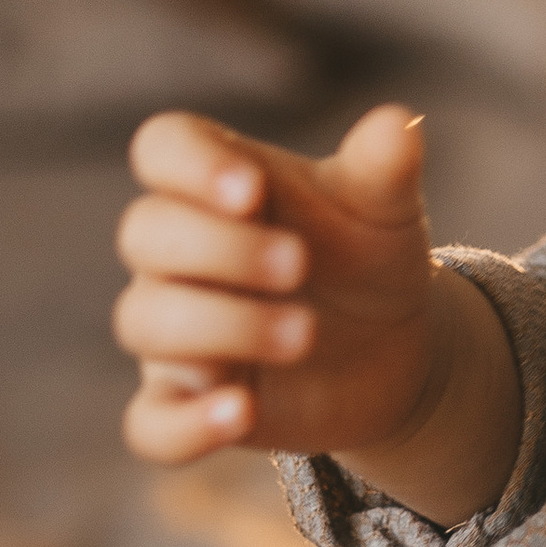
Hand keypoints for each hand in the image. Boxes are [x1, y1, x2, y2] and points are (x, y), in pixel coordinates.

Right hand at [114, 105, 518, 519]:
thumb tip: (400, 123)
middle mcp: (180, 255)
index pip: (163, 148)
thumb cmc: (367, 256)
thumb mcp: (384, 211)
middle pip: (146, 234)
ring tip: (306, 333)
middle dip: (219, 249)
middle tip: (299, 264)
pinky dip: (186, 423)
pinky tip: (242, 411)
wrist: (392, 346)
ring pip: (145, 322)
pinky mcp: (186, 405)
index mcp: (218, 184)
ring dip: (222, 327)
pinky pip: (149, 424)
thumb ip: (385, 170)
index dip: (192, 166)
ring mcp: (176, 332)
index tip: (252, 189)